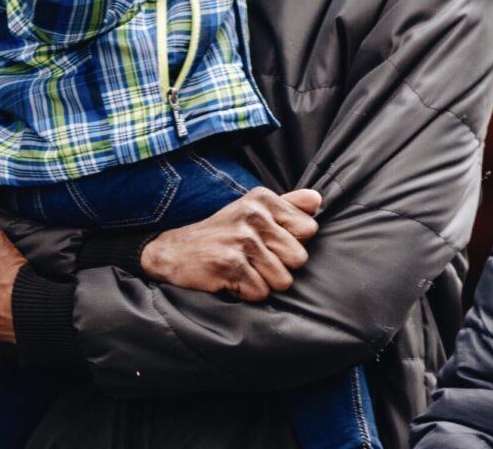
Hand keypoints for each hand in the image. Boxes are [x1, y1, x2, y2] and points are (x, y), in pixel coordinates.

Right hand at [141, 188, 321, 300]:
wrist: (174, 251)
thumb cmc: (223, 232)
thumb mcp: (253, 209)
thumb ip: (288, 204)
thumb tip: (318, 200)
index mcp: (263, 199)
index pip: (309, 229)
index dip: (293, 242)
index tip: (271, 242)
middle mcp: (254, 215)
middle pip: (299, 258)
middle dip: (280, 266)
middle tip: (255, 260)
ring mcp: (242, 240)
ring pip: (283, 279)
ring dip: (264, 282)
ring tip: (243, 270)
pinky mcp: (230, 265)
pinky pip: (261, 293)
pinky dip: (247, 293)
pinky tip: (231, 279)